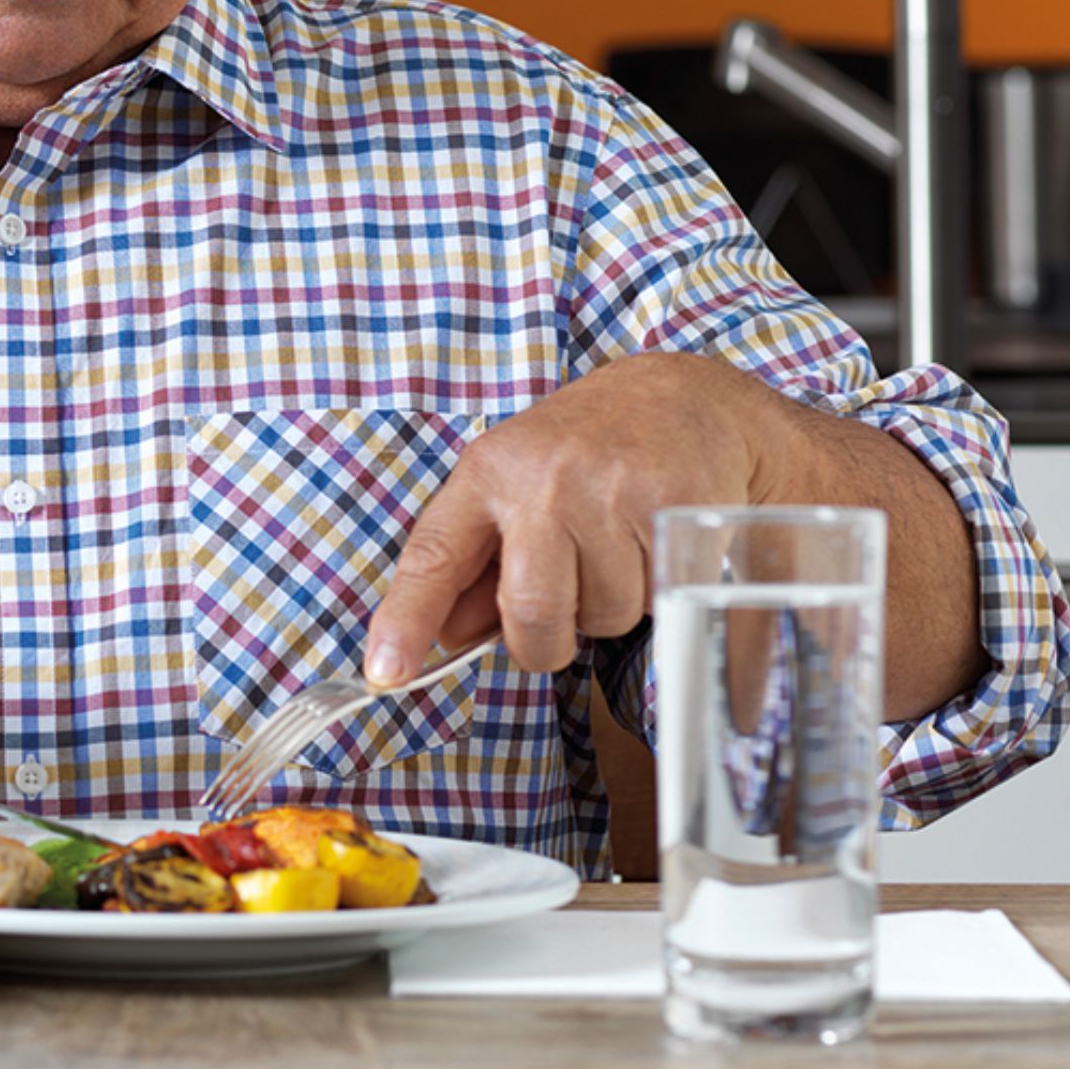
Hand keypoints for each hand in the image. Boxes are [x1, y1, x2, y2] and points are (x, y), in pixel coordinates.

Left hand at [365, 352, 773, 681]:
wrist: (684, 397)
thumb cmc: (589, 450)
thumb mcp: (515, 487)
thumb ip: (477, 565)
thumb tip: (449, 636)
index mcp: (489, 472)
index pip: (434, 556)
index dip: (406, 620)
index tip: (385, 670)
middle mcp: (544, 478)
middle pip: (530, 612)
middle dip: (545, 640)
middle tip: (563, 609)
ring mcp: (611, 490)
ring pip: (603, 616)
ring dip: (612, 607)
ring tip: (619, 549)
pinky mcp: (672, 506)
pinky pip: (656, 599)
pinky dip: (656, 591)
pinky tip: (653, 541)